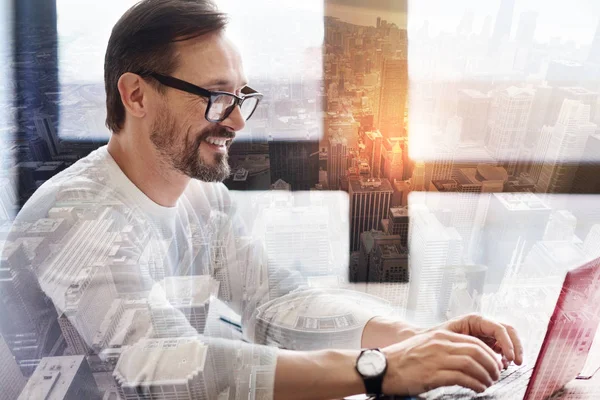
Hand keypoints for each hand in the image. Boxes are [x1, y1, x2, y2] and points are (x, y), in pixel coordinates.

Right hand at [381, 329, 503, 395]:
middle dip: (491, 365)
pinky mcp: (432, 374)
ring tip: (488, 383)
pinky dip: (475, 384)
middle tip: (496, 375)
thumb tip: (467, 358)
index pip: (474, 341)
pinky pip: (462, 378)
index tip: (494, 364)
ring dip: (485, 376)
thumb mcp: (426, 345)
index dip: (489, 354)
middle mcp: (440, 344)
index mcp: (440, 335)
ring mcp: (436, 359)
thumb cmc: (403, 359)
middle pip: (477, 351)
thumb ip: (445, 347)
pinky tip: (477, 388)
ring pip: (472, 364)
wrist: (383, 367)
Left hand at [428, 313, 523, 367]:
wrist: (429, 342)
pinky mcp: (487, 343)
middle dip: (515, 346)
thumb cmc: (437, 337)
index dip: (507, 342)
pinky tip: (501, 366)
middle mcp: (483, 325)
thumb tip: (483, 354)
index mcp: (475, 320)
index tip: (509, 357)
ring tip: (506, 365)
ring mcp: (486, 334)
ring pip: (508, 340)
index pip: (498, 328)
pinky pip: (502, 349)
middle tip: (517, 362)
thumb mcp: (450, 337)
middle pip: (508, 331)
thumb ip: (468, 343)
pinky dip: (505, 357)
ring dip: (512, 352)